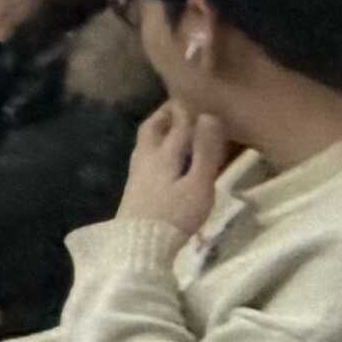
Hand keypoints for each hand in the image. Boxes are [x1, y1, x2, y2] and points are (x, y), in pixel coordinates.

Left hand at [118, 101, 242, 234]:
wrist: (138, 246)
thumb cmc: (174, 215)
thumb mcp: (198, 185)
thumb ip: (205, 151)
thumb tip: (207, 115)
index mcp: (163, 154)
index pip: (177, 124)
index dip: (187, 110)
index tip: (196, 95)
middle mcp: (145, 158)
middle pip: (152, 128)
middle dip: (165, 114)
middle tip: (178, 106)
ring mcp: (136, 174)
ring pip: (145, 143)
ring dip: (157, 130)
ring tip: (171, 128)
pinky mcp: (134, 189)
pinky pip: (144, 157)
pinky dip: (154, 147)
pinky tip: (161, 160)